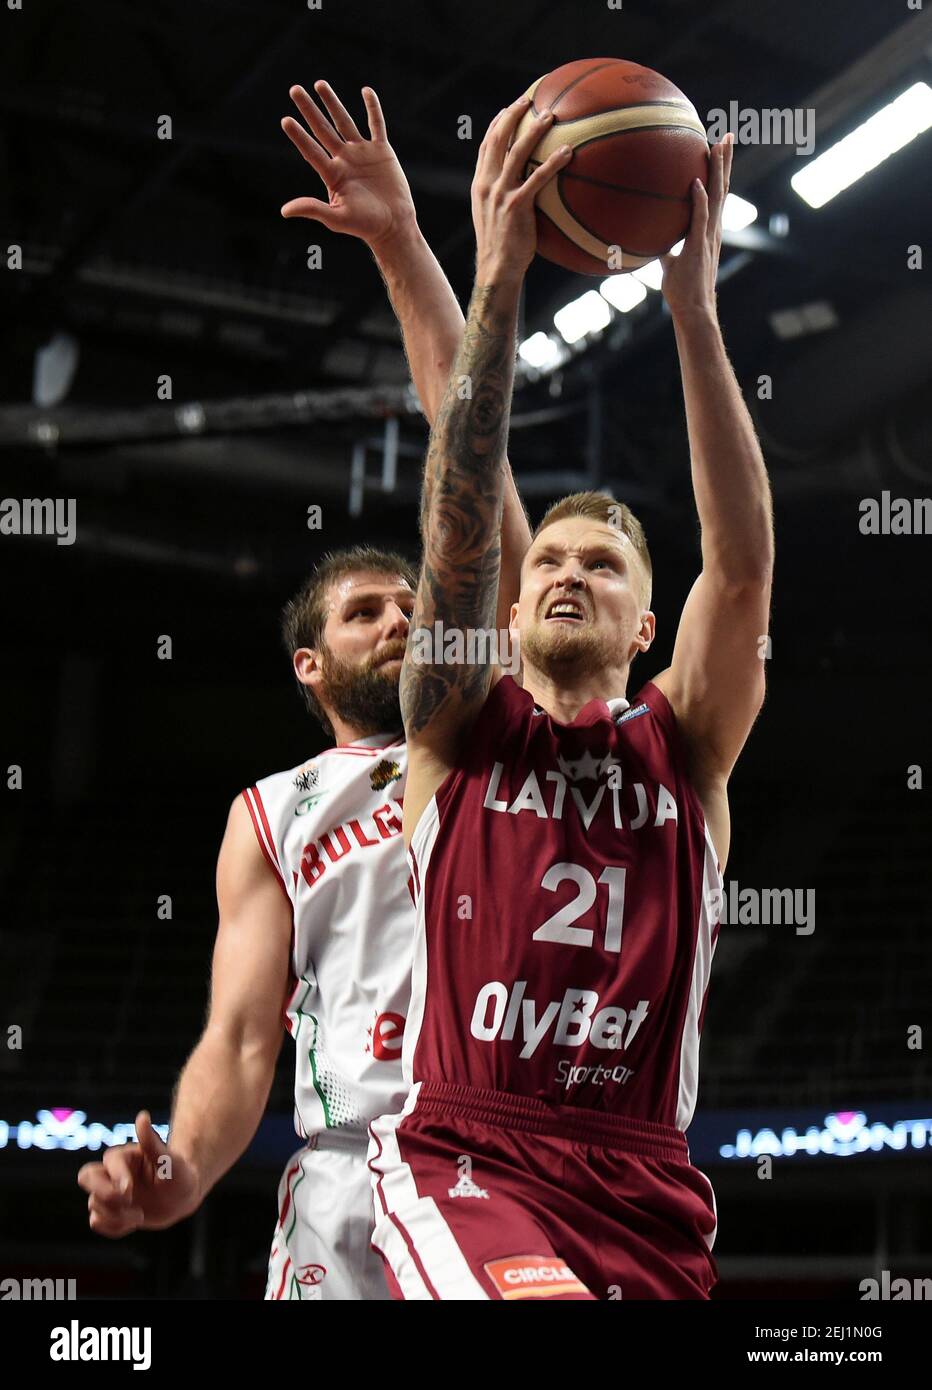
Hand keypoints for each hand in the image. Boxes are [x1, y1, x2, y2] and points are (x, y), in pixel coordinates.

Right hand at [77, 1110, 200, 1236]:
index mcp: (124, 1157)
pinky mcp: (110, 1212)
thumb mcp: (169, 1160)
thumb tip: (142, 1115)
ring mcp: (109, 1193)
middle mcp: (112, 1173)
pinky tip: (133, 1224)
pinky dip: (113, 1227)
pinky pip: (97, 1222)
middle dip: (103, 1193)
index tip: (130, 1190)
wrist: (182, 1197)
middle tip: (128, 1201)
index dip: (116, 1177)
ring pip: (93, 1204)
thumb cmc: (178, 1174)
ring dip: (115, 1215)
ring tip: (140, 1216)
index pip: (108, 1162)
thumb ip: (152, 1141)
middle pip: (86, 1177)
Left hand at [281, 81, 415, 248]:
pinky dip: (373, 108)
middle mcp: (344, 159)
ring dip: (332, 103)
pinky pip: (377, 125)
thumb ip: (313, 209)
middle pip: (322, 129)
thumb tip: (285, 210)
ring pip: (344, 121)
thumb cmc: (364, 225)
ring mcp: (362, 153)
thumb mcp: (336, 218)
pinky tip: (366, 91)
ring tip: (319, 84)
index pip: (311, 150)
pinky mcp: (382, 151)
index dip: (298, 136)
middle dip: (309, 109)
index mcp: (332, 174)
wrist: (393, 225)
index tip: (285, 121)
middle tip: (294, 90)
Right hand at [472, 95, 571, 283]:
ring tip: (551, 116)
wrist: (496, 269)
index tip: (509, 109)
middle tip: (531, 99)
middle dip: (513, 115)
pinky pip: (537, 178)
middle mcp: (487, 184)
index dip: (497, 124)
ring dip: (534, 130)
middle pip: (498, 139)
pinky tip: (568, 152)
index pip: (486, 146)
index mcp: (480, 184)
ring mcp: (500, 194)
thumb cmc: (502, 248)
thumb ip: (505, 198)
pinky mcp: (516, 205)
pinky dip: (553, 162)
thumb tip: (526, 188)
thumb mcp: (496, 218)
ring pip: (516, 151)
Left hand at [660, 134, 733, 320]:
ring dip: (718, 171)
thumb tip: (651, 240)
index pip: (715, 194)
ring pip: (717, 197)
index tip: (718, 149)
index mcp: (708, 230)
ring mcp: (708, 237)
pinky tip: (697, 182)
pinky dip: (699, 201)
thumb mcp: (671, 263)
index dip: (718, 172)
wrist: (693, 309)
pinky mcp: (699, 247)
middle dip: (725, 161)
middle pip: (722, 188)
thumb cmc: (683, 289)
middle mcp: (713, 229)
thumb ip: (665, 248)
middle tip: (728, 135)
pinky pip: (699, 220)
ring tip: (719, 145)